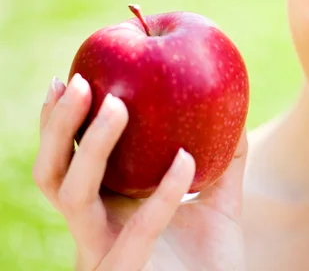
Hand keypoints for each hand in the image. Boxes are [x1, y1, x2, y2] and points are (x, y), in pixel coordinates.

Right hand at [33, 74, 247, 270]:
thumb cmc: (213, 260)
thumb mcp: (220, 202)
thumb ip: (224, 161)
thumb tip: (238, 114)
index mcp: (107, 209)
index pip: (68, 161)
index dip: (60, 122)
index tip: (72, 74)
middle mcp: (95, 228)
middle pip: (52, 173)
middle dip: (59, 125)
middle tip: (80, 81)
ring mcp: (104, 252)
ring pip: (72, 196)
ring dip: (91, 147)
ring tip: (117, 105)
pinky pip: (139, 227)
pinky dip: (163, 190)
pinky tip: (186, 158)